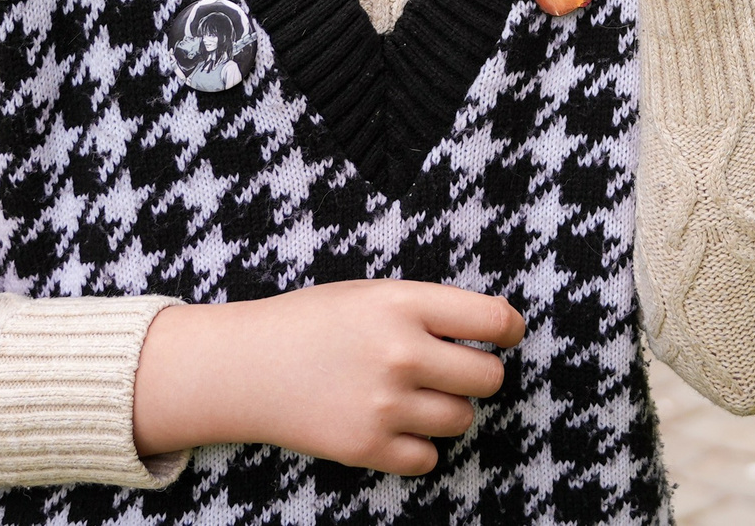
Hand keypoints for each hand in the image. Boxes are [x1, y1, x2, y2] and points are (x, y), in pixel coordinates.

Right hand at [131, 279, 525, 472]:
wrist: (244, 367)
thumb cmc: (314, 323)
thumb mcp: (373, 294)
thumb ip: (430, 311)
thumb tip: (498, 332)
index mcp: (403, 304)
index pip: (492, 320)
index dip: (509, 329)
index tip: (506, 335)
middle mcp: (400, 353)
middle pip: (488, 378)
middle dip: (477, 374)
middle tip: (451, 369)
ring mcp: (384, 405)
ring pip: (462, 420)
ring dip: (448, 410)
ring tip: (414, 395)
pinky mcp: (366, 448)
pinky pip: (429, 459)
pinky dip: (419, 447)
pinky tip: (394, 425)